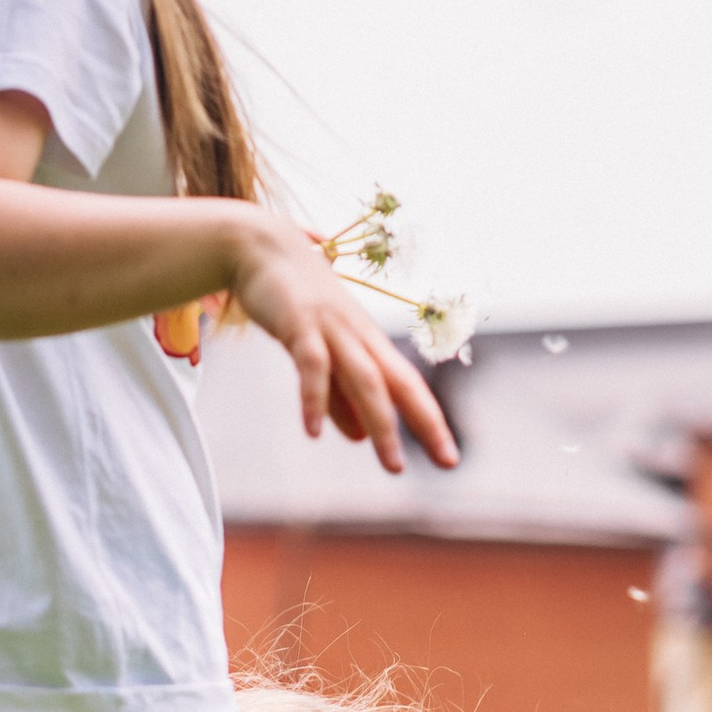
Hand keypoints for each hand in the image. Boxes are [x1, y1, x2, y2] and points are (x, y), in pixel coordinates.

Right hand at [229, 217, 461, 476]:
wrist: (260, 246)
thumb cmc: (293, 300)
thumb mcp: (321, 353)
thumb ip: (338, 396)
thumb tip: (358, 437)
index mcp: (366, 343)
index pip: (407, 386)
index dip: (430, 420)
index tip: (450, 459)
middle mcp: (358, 336)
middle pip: (399, 383)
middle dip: (427, 422)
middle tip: (450, 462)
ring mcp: (331, 327)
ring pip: (365, 379)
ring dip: (382, 423)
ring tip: (394, 465)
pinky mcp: (299, 323)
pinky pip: (312, 366)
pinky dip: (314, 399)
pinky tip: (314, 433)